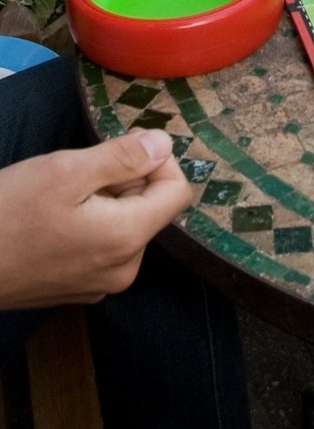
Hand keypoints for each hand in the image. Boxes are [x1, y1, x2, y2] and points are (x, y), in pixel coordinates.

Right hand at [0, 130, 193, 309]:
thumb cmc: (2, 215)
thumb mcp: (63, 172)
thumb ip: (122, 157)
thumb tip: (164, 144)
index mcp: (128, 239)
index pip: (177, 192)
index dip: (159, 161)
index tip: (126, 145)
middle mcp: (124, 269)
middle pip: (149, 209)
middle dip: (124, 181)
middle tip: (78, 170)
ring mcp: (99, 283)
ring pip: (123, 226)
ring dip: (103, 202)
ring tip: (58, 196)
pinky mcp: (76, 289)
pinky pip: (99, 247)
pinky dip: (87, 225)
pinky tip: (49, 220)